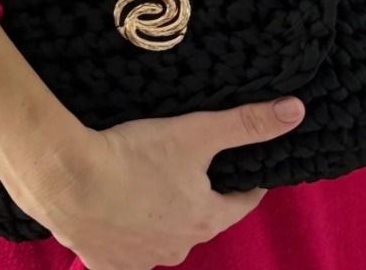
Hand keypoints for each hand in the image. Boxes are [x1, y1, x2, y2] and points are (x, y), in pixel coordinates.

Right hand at [13, 95, 305, 269]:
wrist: (69, 178)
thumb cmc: (136, 155)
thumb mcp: (198, 132)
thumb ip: (247, 123)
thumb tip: (296, 111)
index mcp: (204, 219)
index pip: (240, 202)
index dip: (245, 180)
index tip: (244, 162)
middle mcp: (177, 248)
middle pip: (199, 219)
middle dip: (199, 195)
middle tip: (188, 163)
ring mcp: (138, 260)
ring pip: (160, 236)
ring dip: (160, 216)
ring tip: (149, 181)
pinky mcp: (103, 263)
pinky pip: (121, 253)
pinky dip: (122, 236)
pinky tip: (114, 214)